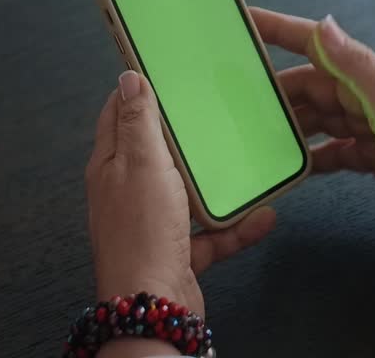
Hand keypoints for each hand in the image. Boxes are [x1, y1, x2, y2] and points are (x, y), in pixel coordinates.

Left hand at [85, 71, 276, 354]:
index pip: (118, 116)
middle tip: (215, 111)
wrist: (154, 304)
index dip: (138, 91)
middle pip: (157, 154)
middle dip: (186, 136)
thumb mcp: (142, 164)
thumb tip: (128, 78)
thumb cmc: (143, 232)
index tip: (164, 71)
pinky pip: (212, 234)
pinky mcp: (180, 252)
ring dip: (218, 183)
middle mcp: (129, 193)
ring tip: (246, 163)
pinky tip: (263, 216)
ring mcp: (155, 224)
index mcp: (112, 167)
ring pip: (190, 193)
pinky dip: (237, 226)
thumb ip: (139, 122)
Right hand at [252, 8, 374, 234]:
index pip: (312, 43)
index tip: (241, 20)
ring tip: (253, 134)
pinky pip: (332, 150)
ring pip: (315, 118)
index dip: (276, 28)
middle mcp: (364, 96)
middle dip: (269, 88)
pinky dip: (311, 157)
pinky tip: (294, 169)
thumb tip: (326, 25)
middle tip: (229, 96)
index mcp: (366, 76)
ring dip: (287, 124)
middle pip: (305, 85)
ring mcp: (369, 126)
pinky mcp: (374, 155)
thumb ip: (358, 66)